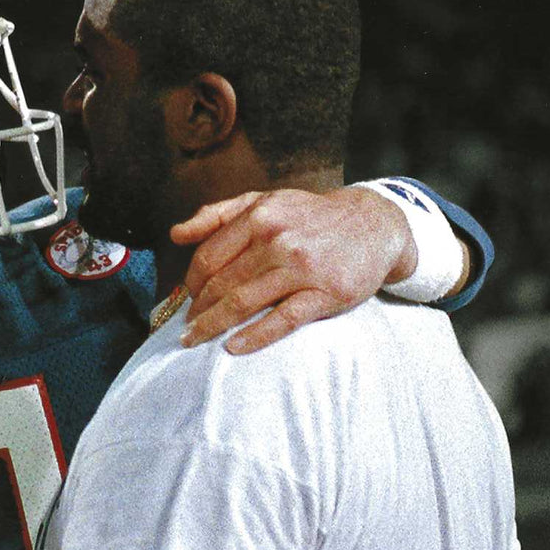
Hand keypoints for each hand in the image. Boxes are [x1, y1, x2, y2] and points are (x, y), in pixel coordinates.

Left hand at [169, 187, 413, 354]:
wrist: (373, 224)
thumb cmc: (310, 217)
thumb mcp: (265, 202)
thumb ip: (218, 215)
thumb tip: (176, 234)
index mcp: (259, 216)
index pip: (208, 257)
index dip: (190, 282)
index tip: (185, 299)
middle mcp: (278, 240)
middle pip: (221, 283)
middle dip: (197, 310)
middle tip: (185, 329)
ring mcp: (302, 268)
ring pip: (244, 302)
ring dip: (212, 326)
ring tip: (194, 340)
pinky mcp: (325, 294)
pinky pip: (281, 320)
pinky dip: (254, 336)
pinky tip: (233, 347)